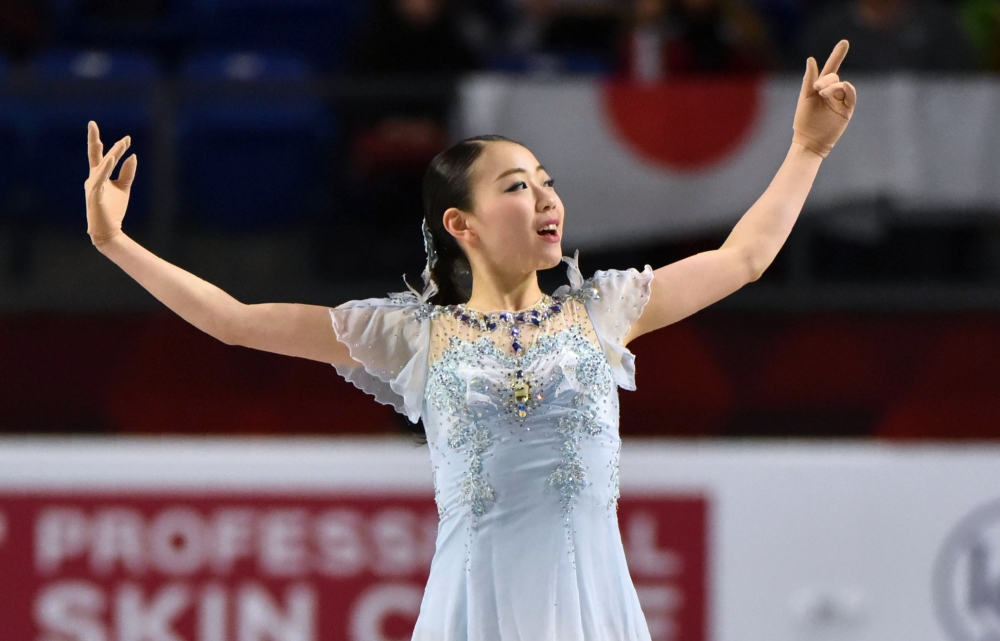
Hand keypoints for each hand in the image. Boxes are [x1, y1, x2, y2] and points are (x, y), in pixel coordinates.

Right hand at [85, 121, 136, 245]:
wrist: (108, 230)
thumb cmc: (114, 210)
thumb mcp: (124, 188)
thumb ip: (127, 172)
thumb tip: (133, 156)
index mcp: (99, 176)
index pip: (103, 157)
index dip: (115, 147)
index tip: (127, 138)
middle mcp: (93, 178)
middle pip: (94, 155)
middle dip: (93, 139)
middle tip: (92, 123)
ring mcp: (92, 186)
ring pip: (101, 165)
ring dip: (112, 153)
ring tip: (121, 143)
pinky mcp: (94, 195)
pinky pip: (99, 179)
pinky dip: (105, 168)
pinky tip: (110, 159)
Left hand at [792, 40, 856, 157]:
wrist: (809, 141)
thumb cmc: (804, 120)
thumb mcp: (805, 97)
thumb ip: (809, 79)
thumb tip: (811, 59)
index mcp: (821, 88)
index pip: (830, 68)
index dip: (837, 55)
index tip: (844, 42)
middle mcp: (832, 92)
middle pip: (834, 76)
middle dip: (826, 79)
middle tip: (817, 89)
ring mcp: (841, 100)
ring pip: (842, 85)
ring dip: (833, 86)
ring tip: (822, 94)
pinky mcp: (847, 110)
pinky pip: (850, 95)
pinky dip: (847, 89)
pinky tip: (843, 87)